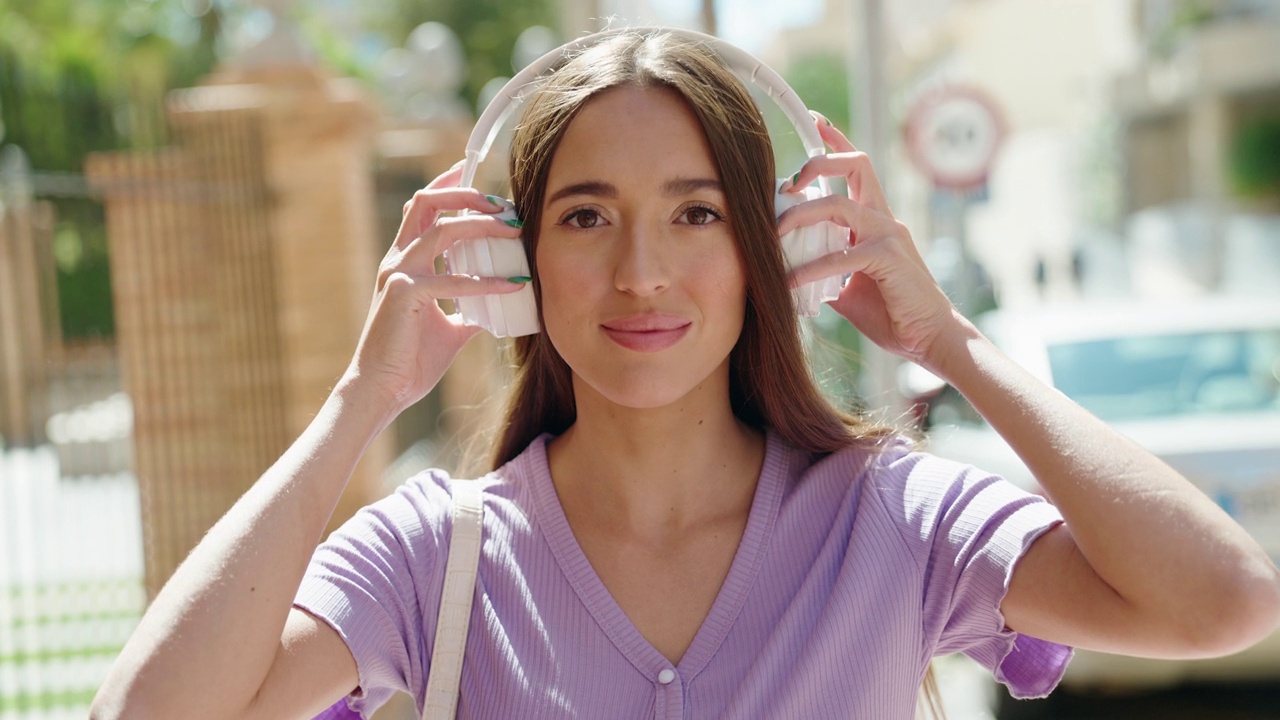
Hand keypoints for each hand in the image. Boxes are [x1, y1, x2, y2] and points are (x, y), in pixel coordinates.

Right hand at [344, 161, 525, 419]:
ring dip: (482, 224)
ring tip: (514, 227)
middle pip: (428, 203)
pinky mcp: (403, 295)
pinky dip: (486, 280)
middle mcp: (398, 260)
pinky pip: (451, 280)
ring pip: (442, 230)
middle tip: (502, 201)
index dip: (448, 185)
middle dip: (467, 193)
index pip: (423, 208)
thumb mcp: (449, 328)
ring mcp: (398, 274)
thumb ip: (469, 309)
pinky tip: (514, 283)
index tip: (474, 172)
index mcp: (405, 261)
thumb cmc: (411, 361)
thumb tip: (498, 305)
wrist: (382, 390)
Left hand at [777, 113, 957, 367]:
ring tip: (775, 234)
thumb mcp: (849, 289)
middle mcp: (884, 219)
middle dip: (817, 162)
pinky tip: (790, 282)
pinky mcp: (889, 260)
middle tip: (786, 183)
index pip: (856, 169)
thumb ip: (825, 272)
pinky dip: (812, 268)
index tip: (814, 120)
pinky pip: (843, 254)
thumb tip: (790, 272)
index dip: (836, 141)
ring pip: (841, 204)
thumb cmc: (892, 314)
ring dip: (802, 215)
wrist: (930, 340)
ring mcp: (889, 236)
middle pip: (855, 166)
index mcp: (876, 221)